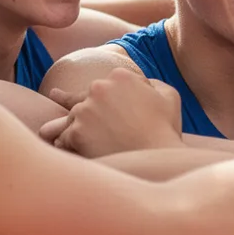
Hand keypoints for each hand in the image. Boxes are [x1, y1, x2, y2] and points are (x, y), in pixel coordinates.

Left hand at [40, 69, 183, 156]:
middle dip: (91, 110)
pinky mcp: (76, 133)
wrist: (157, 159)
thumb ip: (151, 83)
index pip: (106, 83)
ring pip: (72, 116)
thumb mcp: (169, 96)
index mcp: (120, 76)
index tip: (99, 103)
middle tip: (90, 123)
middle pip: (86, 97)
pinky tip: (74, 150)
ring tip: (84, 140)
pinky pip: (64, 137)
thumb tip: (142, 84)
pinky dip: (69, 144)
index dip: (107, 96)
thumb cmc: (165, 129)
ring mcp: (85, 110)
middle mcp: (98, 88)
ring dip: (79, 126)